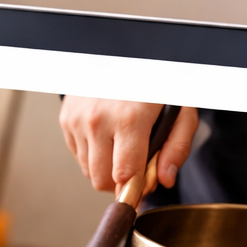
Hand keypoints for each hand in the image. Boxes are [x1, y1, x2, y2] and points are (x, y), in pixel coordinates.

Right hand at [59, 97, 199, 192]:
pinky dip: (94, 154)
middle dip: (120, 183)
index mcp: (129, 119)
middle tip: (136, 167)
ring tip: (122, 146)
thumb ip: (176, 148)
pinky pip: (79, 156)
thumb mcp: (180, 110)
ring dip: (106, 168)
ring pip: (89, 172)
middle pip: (102, 181)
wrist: (122, 53)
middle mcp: (99, 120)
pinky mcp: (67, 119)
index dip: (135, 191)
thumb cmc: (154, 83)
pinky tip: (108, 135)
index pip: (124, 176)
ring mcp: (78, 119)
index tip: (142, 192)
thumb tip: (164, 180)